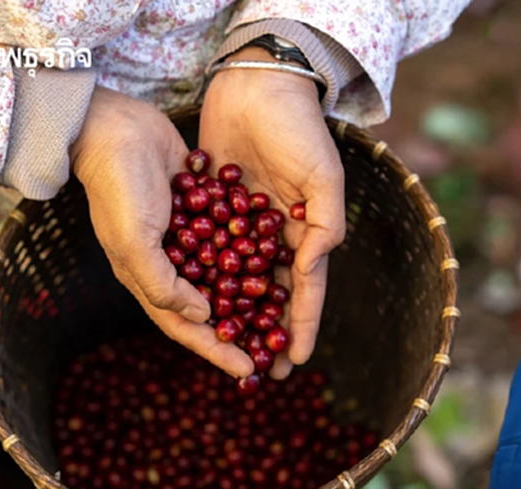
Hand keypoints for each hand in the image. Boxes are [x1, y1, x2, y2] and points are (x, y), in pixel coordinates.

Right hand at [70, 86, 254, 377]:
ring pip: (225, 274)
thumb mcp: (134, 244)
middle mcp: (170, 261)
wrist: (117, 128)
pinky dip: (251, 251)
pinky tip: (281, 260)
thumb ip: (163, 284)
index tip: (249, 370)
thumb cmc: (119, 188)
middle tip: (273, 349)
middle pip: (212, 307)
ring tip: (284, 311)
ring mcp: (187, 235)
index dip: (217, 350)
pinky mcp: (203, 208)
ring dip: (251, 293)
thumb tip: (203, 316)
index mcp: (148, 276)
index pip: (187, 326)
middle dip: (240, 330)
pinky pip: (231, 237)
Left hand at [200, 48, 345, 378]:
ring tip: (226, 345)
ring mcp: (247, 224)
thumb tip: (314, 268)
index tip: (295, 361)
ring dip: (235, 313)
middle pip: (272, 294)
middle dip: (268, 331)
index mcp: (309, 231)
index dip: (301, 326)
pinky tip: (194, 301)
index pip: (305, 290)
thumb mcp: (324, 176)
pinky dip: (207, 275)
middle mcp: (279, 235)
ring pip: (239, 279)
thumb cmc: (299, 130)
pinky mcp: (218, 208)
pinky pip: (212, 249)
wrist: (258, 86)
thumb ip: (326, 224)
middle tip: (261, 369)